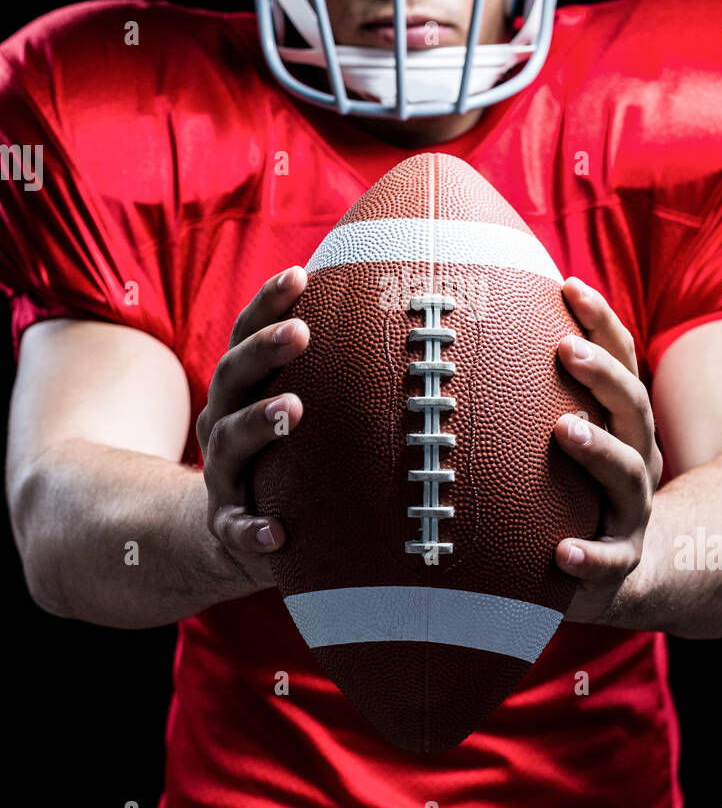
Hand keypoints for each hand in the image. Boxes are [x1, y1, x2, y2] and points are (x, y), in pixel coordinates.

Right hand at [196, 266, 308, 587]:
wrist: (238, 529)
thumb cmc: (289, 455)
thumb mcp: (303, 408)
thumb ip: (333, 373)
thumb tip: (411, 316)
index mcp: (242, 389)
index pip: (246, 335)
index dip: (267, 304)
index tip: (299, 274)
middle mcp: (224, 422)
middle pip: (232, 376)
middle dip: (263, 350)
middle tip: (301, 332)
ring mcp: (223, 475)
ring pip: (229, 443)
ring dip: (258, 423)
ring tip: (293, 408)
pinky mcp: (228, 525)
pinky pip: (235, 528)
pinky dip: (252, 529)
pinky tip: (277, 533)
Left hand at [554, 277, 662, 624]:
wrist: (620, 571)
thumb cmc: (576, 489)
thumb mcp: (565, 439)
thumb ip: (533, 396)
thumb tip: (467, 333)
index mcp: (623, 424)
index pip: (621, 362)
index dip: (601, 323)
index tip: (569, 286)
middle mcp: (636, 459)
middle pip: (633, 409)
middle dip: (604, 376)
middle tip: (567, 349)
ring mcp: (632, 511)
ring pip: (629, 477)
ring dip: (600, 450)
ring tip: (566, 430)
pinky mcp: (621, 562)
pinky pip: (610, 561)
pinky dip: (589, 556)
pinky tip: (561, 552)